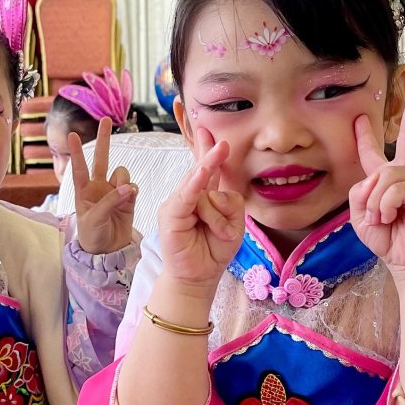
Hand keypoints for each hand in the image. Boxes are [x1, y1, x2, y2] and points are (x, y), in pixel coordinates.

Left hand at [70, 117, 137, 253]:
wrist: (108, 251)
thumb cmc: (92, 235)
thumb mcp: (94, 219)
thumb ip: (110, 201)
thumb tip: (128, 187)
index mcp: (84, 191)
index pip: (79, 167)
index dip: (76, 151)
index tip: (71, 134)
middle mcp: (99, 187)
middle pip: (102, 158)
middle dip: (104, 139)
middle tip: (106, 119)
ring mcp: (114, 191)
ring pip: (122, 173)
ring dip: (123, 182)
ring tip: (123, 198)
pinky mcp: (128, 198)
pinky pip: (133, 185)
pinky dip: (133, 190)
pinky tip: (130, 200)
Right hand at [157, 127, 244, 296]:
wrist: (198, 277)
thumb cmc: (214, 249)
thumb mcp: (233, 224)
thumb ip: (229, 204)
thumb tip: (216, 192)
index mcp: (203, 194)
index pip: (205, 167)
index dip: (205, 147)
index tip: (206, 127)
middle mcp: (189, 195)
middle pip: (203, 170)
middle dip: (210, 155)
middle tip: (217, 136)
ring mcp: (178, 203)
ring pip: (205, 191)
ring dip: (219, 216)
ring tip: (220, 235)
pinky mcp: (171, 214)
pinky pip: (187, 195)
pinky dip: (195, 184)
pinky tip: (201, 171)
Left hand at [349, 84, 404, 276]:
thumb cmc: (387, 238)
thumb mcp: (360, 214)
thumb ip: (360, 191)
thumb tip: (376, 180)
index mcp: (388, 179)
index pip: (375, 152)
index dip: (367, 134)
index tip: (361, 116)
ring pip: (386, 175)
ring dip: (375, 201)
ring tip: (382, 218)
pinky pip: (395, 188)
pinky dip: (385, 205)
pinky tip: (391, 217)